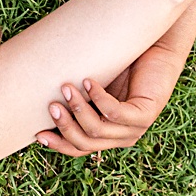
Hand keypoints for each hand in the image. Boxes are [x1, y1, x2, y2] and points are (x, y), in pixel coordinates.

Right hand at [35, 42, 182, 155]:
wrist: (157, 47)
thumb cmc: (123, 63)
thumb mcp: (94, 85)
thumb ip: (77, 96)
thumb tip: (41, 95)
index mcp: (108, 134)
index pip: (79, 148)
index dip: (58, 144)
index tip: (38, 133)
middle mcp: (122, 136)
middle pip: (85, 143)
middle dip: (65, 126)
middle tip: (52, 105)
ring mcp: (135, 128)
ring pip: (97, 130)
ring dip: (78, 109)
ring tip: (66, 88)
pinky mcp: (145, 114)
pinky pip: (115, 113)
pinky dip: (98, 99)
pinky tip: (89, 82)